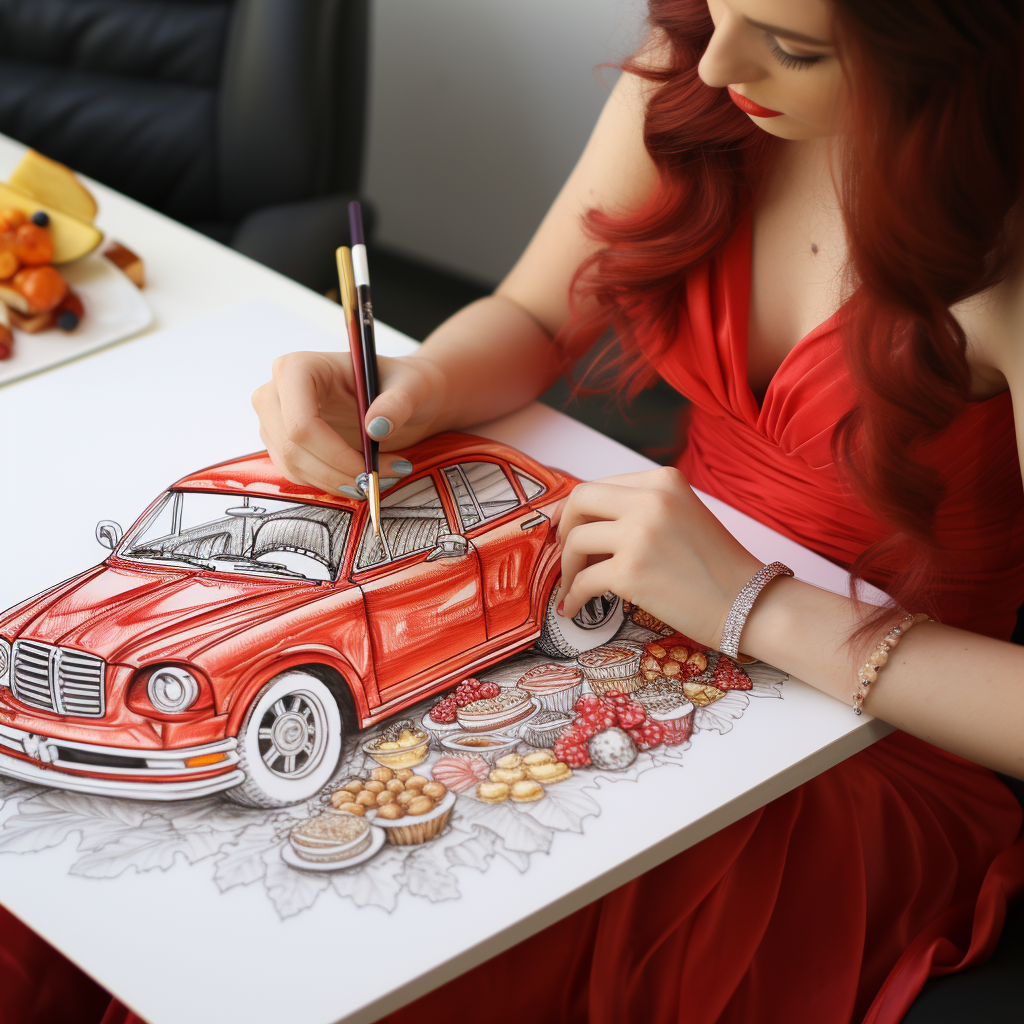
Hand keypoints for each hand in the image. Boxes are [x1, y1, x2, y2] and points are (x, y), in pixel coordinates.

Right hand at [252, 351, 446, 495]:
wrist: (396, 394)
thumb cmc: (400, 382)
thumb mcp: (411, 385)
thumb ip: (398, 402)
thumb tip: (377, 427)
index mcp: (299, 367)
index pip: (301, 421)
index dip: (334, 454)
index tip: (370, 468)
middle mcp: (277, 392)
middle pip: (292, 447)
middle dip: (336, 472)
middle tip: (376, 481)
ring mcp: (274, 419)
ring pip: (293, 465)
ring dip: (336, 482)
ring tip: (377, 478)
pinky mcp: (281, 441)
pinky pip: (296, 473)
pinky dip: (329, 483)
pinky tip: (359, 477)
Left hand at [555, 467, 761, 648]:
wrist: (749, 603)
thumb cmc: (716, 567)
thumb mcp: (682, 516)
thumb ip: (641, 509)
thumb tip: (585, 524)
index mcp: (663, 481)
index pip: (600, 485)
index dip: (577, 509)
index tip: (568, 528)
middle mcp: (650, 500)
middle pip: (580, 500)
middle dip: (564, 527)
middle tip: (565, 552)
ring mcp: (639, 534)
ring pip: (575, 540)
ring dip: (568, 567)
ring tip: (574, 585)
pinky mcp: (631, 572)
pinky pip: (583, 580)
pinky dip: (574, 596)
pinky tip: (574, 608)